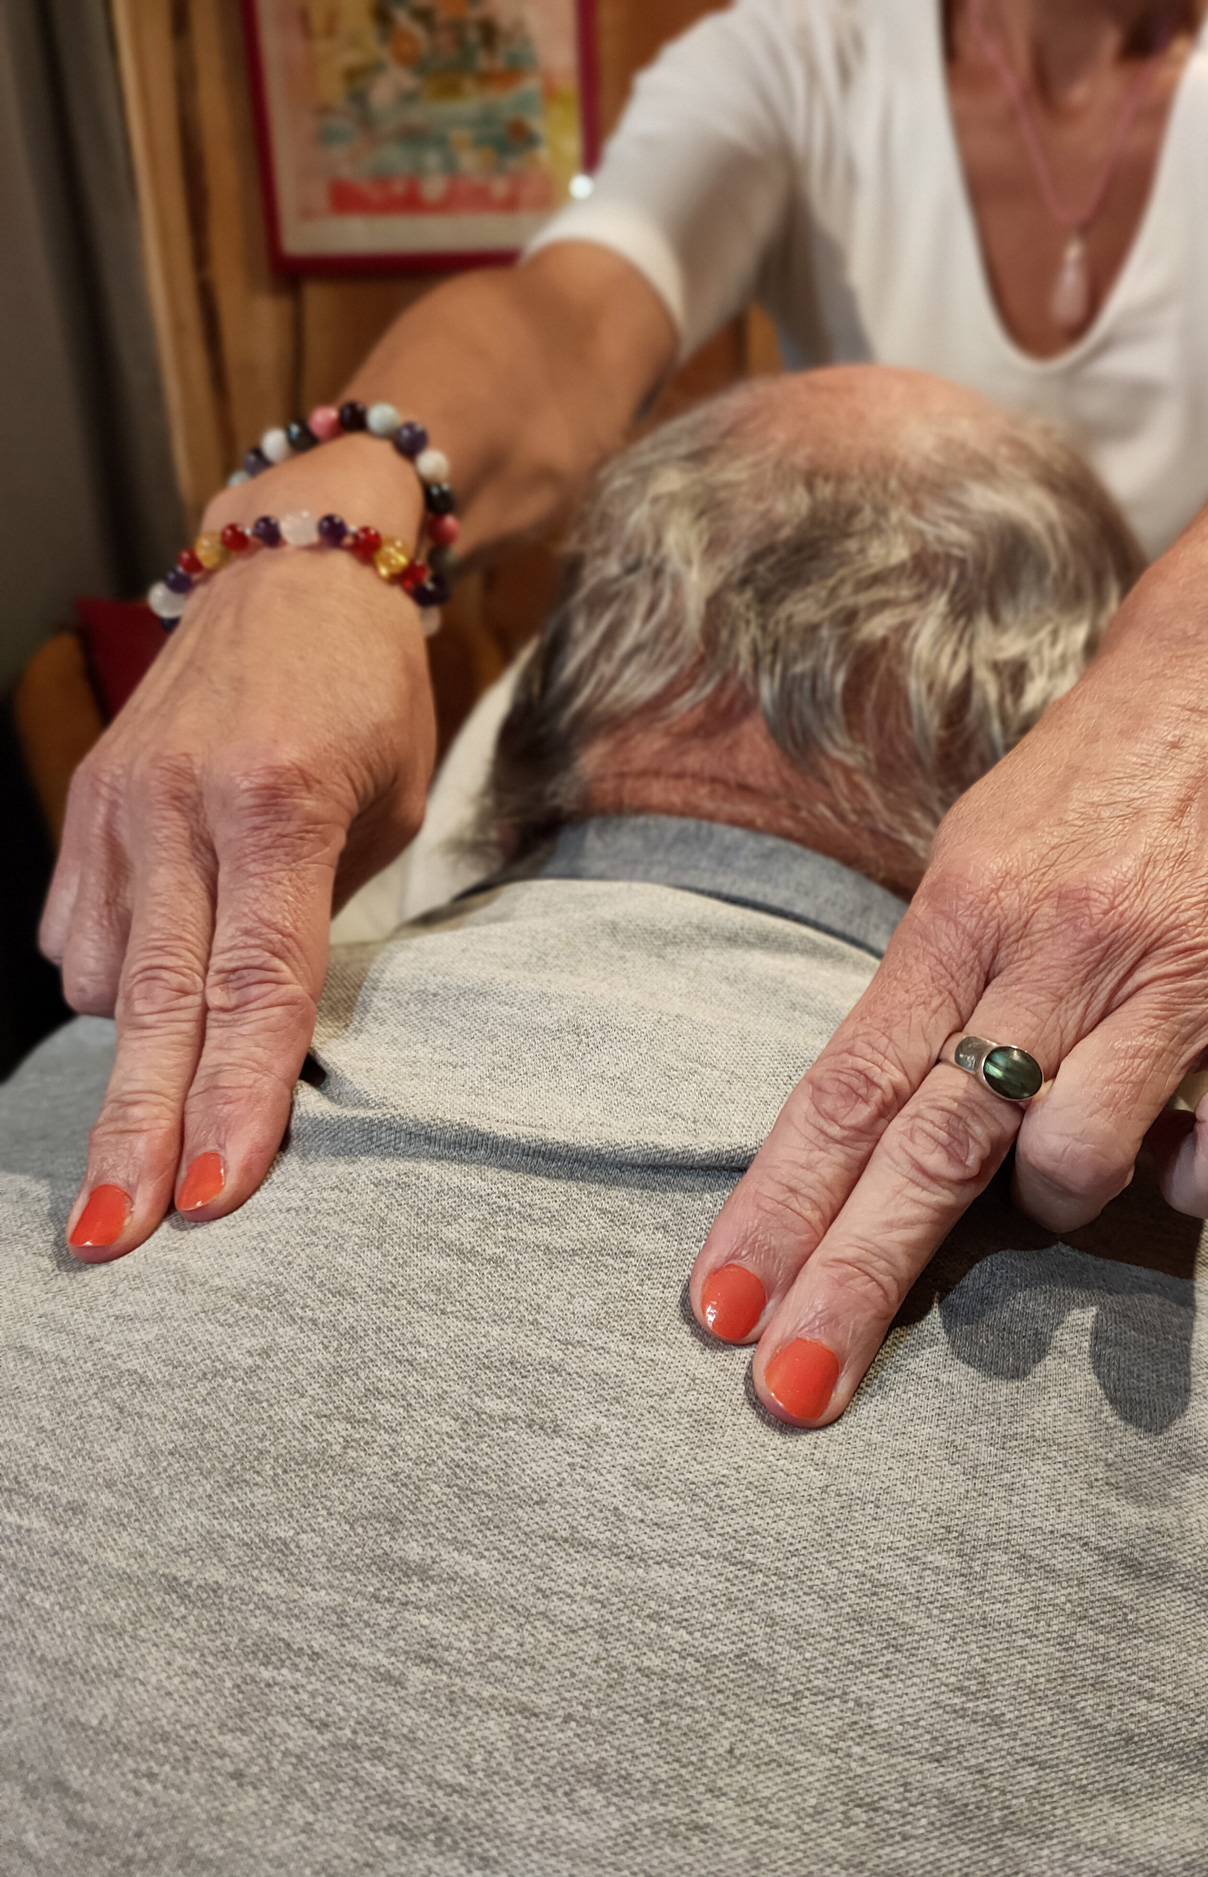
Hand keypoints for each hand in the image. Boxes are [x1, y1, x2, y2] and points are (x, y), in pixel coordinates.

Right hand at [42, 440, 435, 1259]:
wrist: (297, 568)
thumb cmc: (370, 694)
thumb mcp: (390, 805)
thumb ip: (328, 916)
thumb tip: (277, 1036)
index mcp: (279, 803)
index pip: (260, 985)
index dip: (241, 1097)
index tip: (218, 1192)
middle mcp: (182, 804)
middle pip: (158, 1001)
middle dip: (140, 1129)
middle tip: (116, 1236)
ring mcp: (119, 802)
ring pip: (104, 975)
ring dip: (129, 1063)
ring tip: (150, 1130)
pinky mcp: (85, 801)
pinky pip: (75, 932)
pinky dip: (107, 986)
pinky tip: (143, 1006)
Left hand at [689, 548, 1207, 1425]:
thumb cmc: (1074, 790)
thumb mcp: (963, 863)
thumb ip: (918, 995)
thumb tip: (864, 1138)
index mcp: (957, 915)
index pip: (846, 1086)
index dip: (778, 1204)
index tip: (722, 1305)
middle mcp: (1054, 947)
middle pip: (934, 1144)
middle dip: (855, 1277)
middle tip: (794, 1389)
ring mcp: (1173, 974)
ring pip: (1079, 1156)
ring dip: (1052, 1199)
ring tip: (1058, 1160)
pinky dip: (1204, 1183)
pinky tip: (1182, 1159)